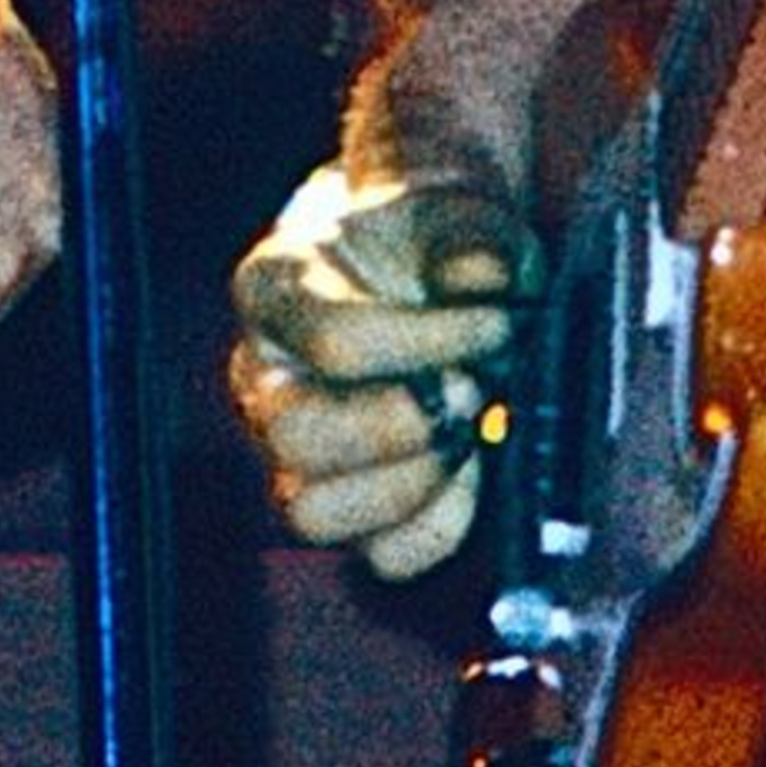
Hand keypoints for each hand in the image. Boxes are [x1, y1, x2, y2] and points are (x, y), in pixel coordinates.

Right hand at [228, 161, 536, 580]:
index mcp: (273, 288)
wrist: (431, 258)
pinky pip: (380, 555)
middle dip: (403, 424)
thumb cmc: (433, 236)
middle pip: (298, 438)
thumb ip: (468, 240)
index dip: (427, 344)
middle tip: (471, 388)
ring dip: (413, 483)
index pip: (334, 342)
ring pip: (316, 513)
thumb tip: (476, 283)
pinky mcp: (348, 505)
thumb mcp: (454, 211)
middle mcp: (266, 377)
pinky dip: (440, 524)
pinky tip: (474, 464)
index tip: (500, 323)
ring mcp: (294, 452)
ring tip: (468, 429)